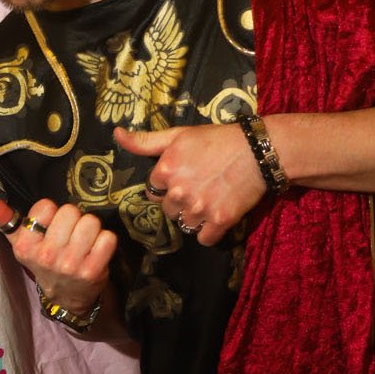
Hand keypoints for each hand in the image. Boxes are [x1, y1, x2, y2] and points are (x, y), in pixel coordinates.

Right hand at [0, 195, 115, 315]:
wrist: (66, 298)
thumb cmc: (44, 261)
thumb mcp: (20, 241)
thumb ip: (2, 217)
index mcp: (25, 246)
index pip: (46, 206)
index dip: (51, 214)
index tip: (49, 228)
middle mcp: (46, 256)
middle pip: (71, 212)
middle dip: (73, 220)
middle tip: (70, 236)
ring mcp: (70, 265)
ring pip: (91, 222)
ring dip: (91, 229)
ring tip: (83, 243)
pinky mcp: (93, 271)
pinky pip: (107, 238)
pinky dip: (105, 241)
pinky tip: (96, 252)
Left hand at [114, 122, 267, 244]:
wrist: (258, 150)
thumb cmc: (217, 139)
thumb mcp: (179, 135)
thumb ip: (145, 141)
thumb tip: (116, 135)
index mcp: (165, 170)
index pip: (153, 191)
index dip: (168, 186)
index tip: (185, 176)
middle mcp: (179, 191)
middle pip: (169, 210)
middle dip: (180, 202)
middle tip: (200, 187)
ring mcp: (199, 208)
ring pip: (186, 225)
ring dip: (195, 218)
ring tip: (211, 198)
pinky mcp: (220, 220)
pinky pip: (205, 239)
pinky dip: (211, 232)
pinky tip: (219, 215)